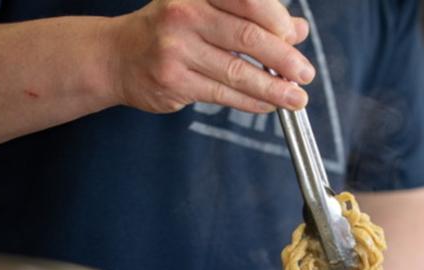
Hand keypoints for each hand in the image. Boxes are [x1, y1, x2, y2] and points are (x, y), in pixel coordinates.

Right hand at [108, 0, 313, 113]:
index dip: (277, 20)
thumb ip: (252, 18)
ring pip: (237, 72)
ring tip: (296, 98)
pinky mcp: (174, 81)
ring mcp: (176, 49)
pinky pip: (223, 94)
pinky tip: (268, 105)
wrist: (117, 56)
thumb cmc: (169, 30)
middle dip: (284, 59)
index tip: (295, 37)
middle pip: (247, 38)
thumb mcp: (208, 12)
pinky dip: (252, 102)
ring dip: (273, 89)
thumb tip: (297, 30)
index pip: (248, 0)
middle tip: (306, 74)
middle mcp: (184, 15)